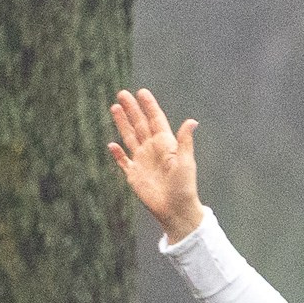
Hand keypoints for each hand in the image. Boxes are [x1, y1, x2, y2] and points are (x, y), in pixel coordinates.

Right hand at [108, 88, 203, 242]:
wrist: (175, 210)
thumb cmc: (184, 186)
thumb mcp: (186, 162)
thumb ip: (184, 141)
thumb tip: (192, 121)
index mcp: (165, 144)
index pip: (155, 120)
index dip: (149, 106)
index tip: (141, 92)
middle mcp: (152, 149)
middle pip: (140, 125)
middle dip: (131, 109)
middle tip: (122, 93)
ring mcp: (142, 161)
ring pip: (130, 137)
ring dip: (122, 123)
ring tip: (114, 108)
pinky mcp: (134, 175)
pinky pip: (123, 161)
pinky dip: (117, 153)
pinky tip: (111, 144)